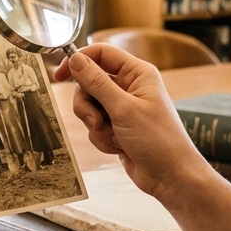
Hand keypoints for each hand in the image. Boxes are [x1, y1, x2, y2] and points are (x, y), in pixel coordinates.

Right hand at [56, 46, 205, 200]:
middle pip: (89, 82)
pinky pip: (95, 125)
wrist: (170, 177)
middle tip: (96, 121)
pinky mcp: (117, 126)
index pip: (101, 53)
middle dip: (88, 105)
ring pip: (89, 106)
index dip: (78, 61)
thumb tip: (76, 60)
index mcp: (137, 73)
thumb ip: (97, 83)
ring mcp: (123, 107)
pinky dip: (101, 138)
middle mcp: (130, 86)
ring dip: (95, 125)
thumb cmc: (158, 140)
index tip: (59, 76)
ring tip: (113, 137)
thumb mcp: (123, 109)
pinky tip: (118, 147)